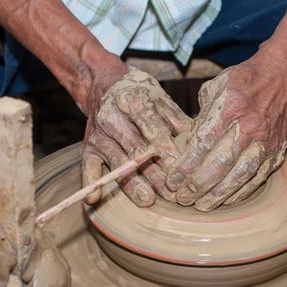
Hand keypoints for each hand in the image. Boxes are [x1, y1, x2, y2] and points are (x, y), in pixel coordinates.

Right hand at [82, 66, 191, 206]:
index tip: (181, 170)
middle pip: (136, 149)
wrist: (102, 85)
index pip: (152, 129)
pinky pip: (87, 167)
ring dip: (131, 184)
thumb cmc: (139, 95)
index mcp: (133, 101)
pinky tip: (94, 199)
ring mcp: (98, 135)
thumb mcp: (160, 99)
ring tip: (147, 201)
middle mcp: (112, 117)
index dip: (166, 151)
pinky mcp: (87, 148)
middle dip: (154, 173)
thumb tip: (199, 141)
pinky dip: (90, 183)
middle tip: (171, 193)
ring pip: (116, 162)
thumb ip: (177, 120)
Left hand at [165, 56, 286, 210]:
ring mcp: (265, 141)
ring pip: (240, 175)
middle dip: (198, 185)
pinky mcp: (277, 151)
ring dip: (219, 195)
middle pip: (220, 163)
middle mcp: (249, 126)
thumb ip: (199, 117)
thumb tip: (186, 144)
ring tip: (201, 206)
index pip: (203, 143)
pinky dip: (241, 192)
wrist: (282, 76)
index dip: (186, 166)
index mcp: (230, 107)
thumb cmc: (242, 81)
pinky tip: (225, 201)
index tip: (173, 180)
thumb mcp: (214, 88)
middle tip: (182, 199)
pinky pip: (258, 177)